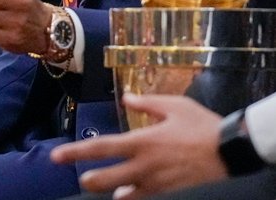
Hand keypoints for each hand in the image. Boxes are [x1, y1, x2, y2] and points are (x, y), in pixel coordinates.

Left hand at [51, 94, 225, 198]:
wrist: (232, 152)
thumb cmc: (202, 126)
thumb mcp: (173, 105)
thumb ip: (145, 103)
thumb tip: (126, 99)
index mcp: (141, 143)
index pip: (100, 148)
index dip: (75, 153)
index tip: (56, 157)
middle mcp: (144, 167)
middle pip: (105, 181)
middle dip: (89, 181)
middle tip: (82, 179)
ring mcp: (157, 186)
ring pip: (124, 198)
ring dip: (114, 193)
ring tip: (110, 189)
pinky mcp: (172, 196)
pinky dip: (137, 198)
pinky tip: (132, 195)